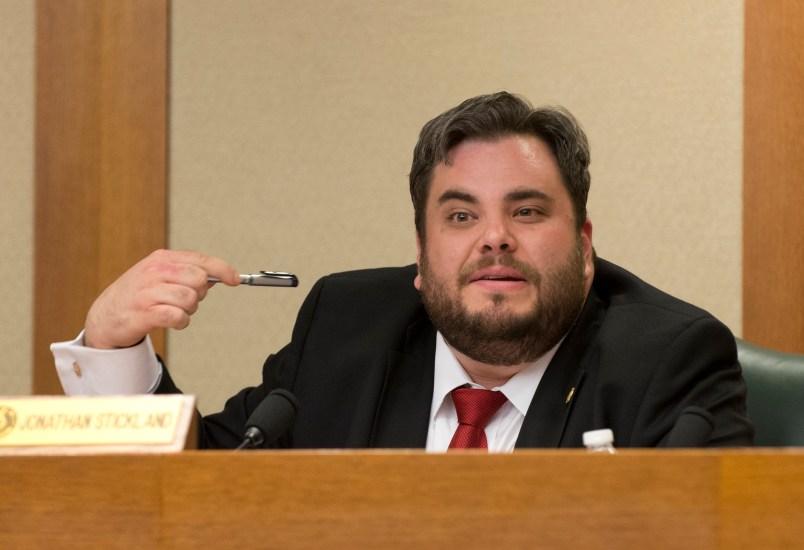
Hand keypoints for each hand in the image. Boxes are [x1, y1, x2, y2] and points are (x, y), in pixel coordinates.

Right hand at [84, 249, 239, 348]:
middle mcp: (154, 271)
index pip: (201, 260)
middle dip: (200, 293)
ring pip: (190, 299)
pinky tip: (172, 321)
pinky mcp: (143, 313)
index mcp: (161, 258)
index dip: (223, 270)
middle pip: (199, 280)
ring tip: (175, 311)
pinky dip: (181, 322)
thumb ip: (186, 272)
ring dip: (189, 310)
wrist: (105, 316)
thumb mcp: (159, 275)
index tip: (235, 280)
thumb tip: (220, 275)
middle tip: (186, 300)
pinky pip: (177, 317)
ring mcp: (147, 291)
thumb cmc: (138, 295)